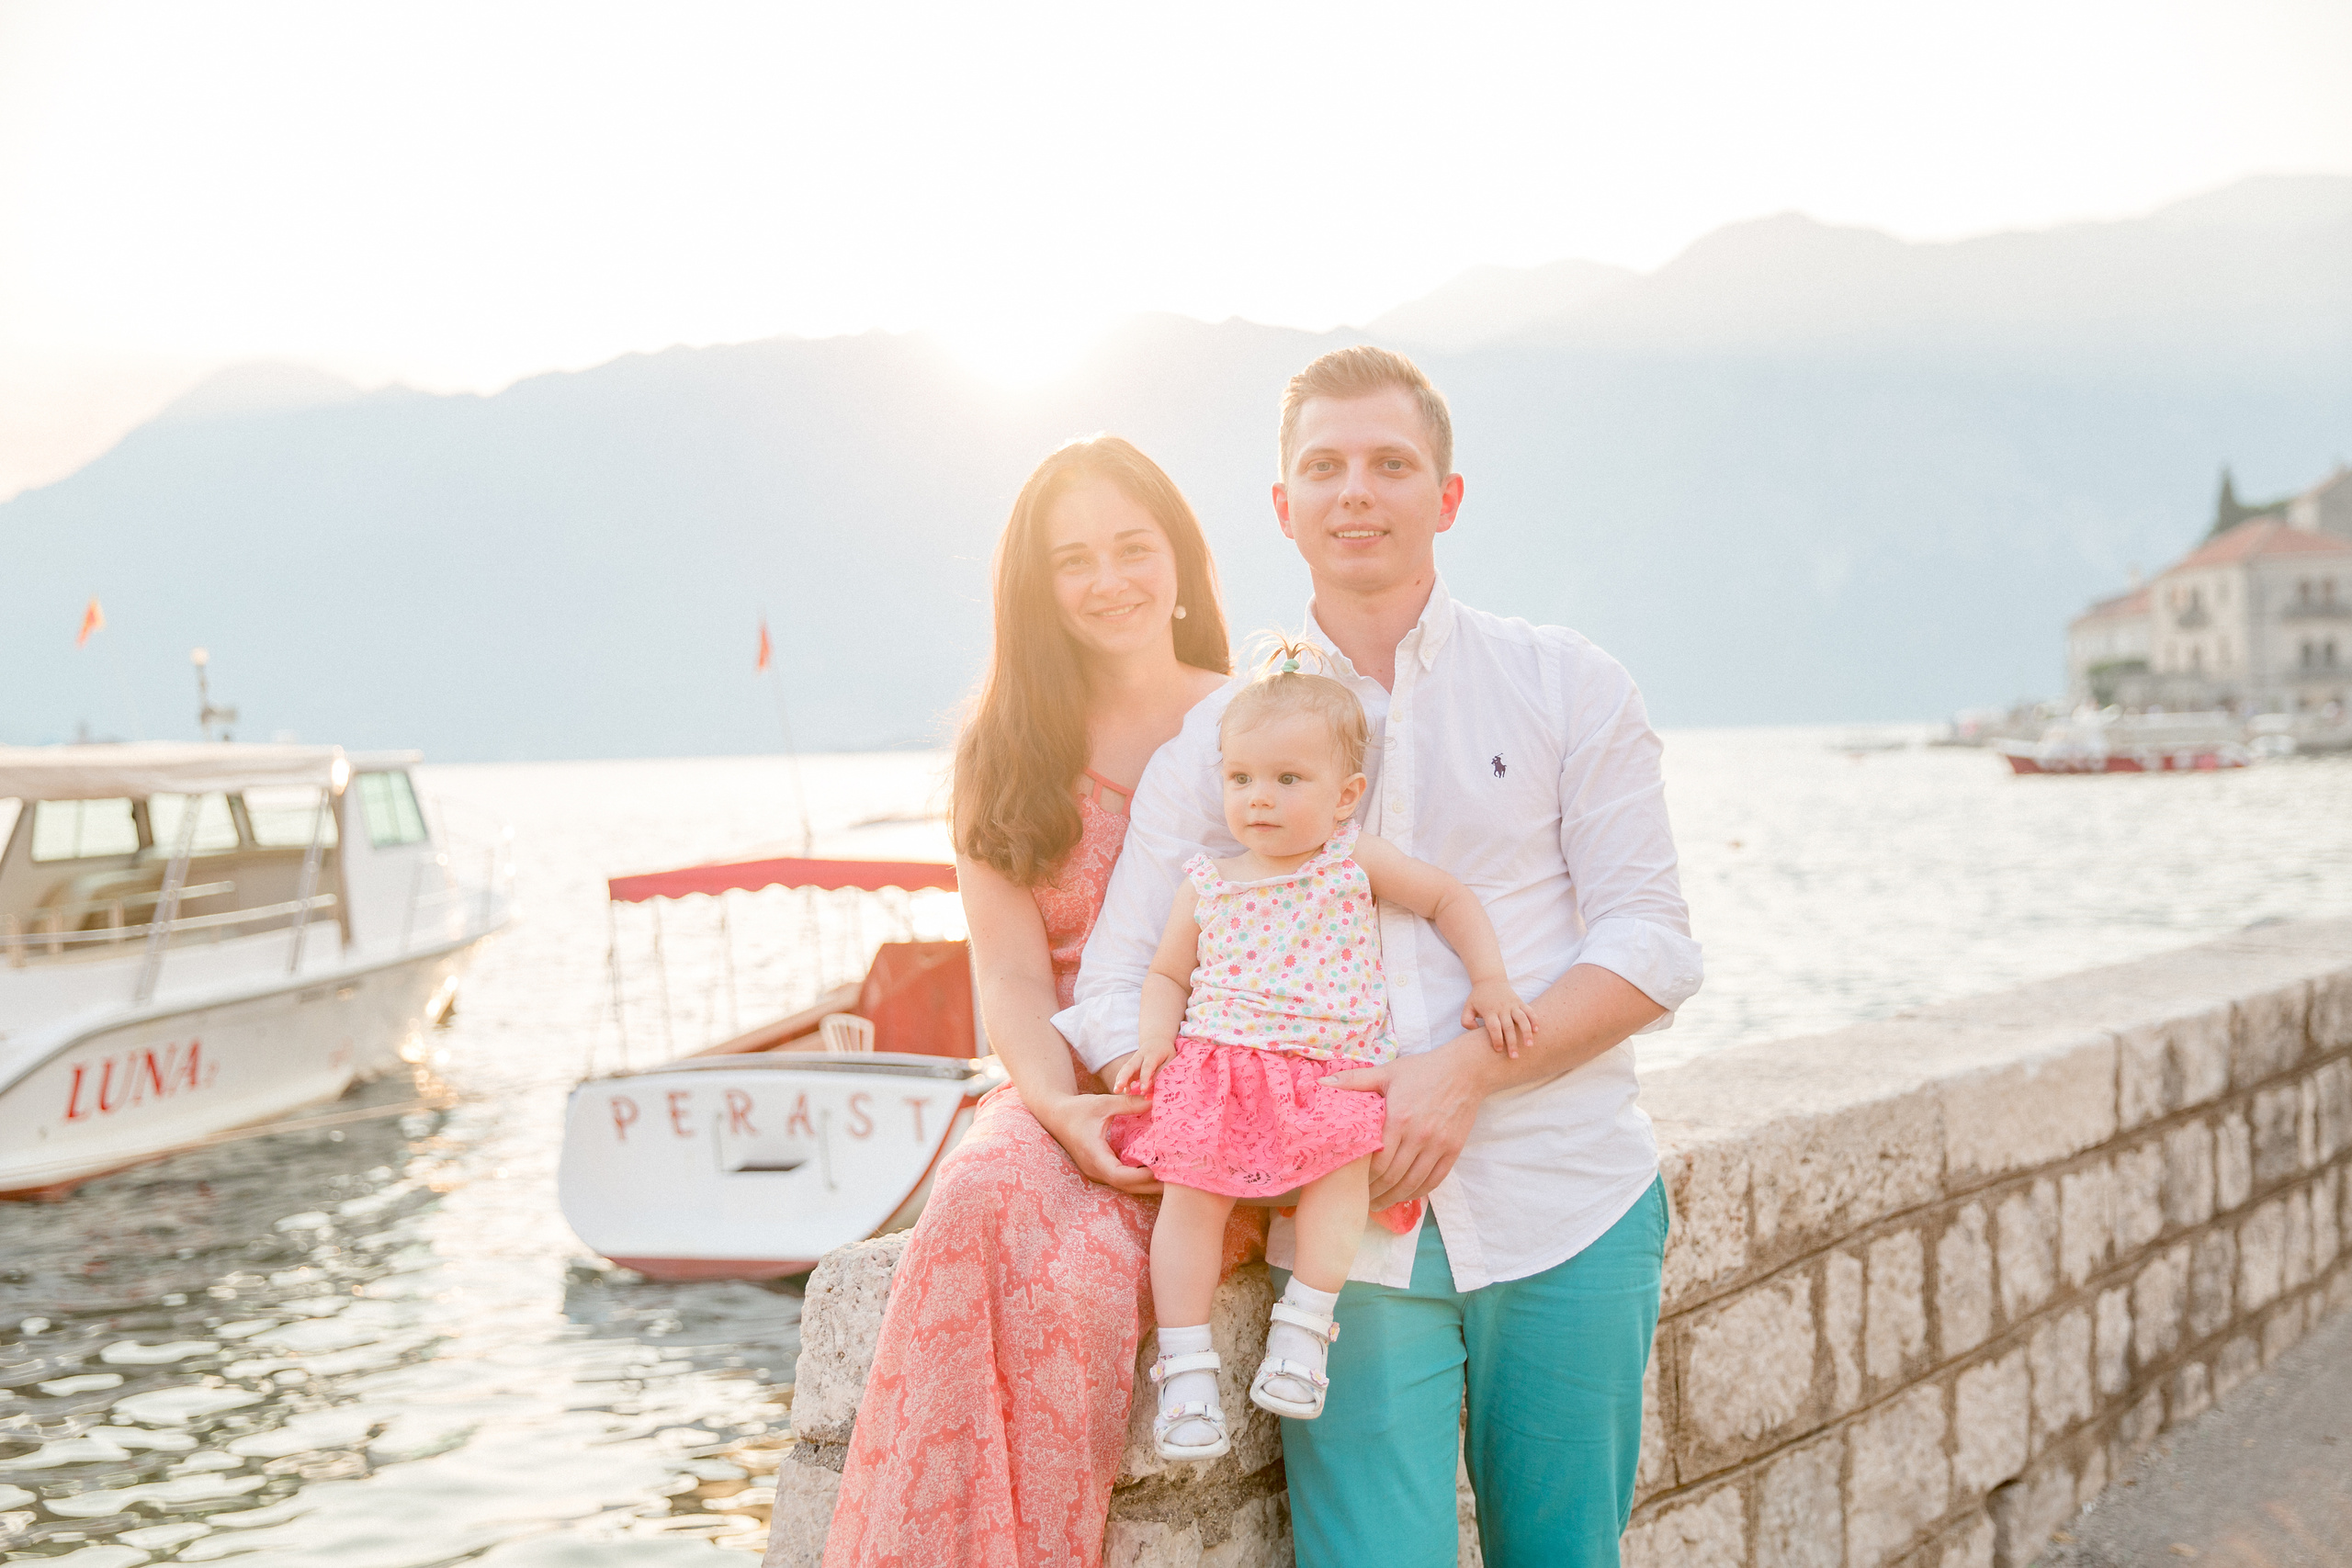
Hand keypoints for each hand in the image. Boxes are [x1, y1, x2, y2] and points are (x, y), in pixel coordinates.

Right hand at [1032, 1089, 1161, 1195]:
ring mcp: (1097, 1171)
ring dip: (1147, 1183)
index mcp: (1094, 1155)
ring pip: (1125, 1185)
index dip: (1141, 1176)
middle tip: (1178, 1178)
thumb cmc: (1077, 1109)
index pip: (1119, 1175)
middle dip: (1151, 1184)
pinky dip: (1138, 1177)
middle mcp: (1096, 1169)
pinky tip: (1156, 1169)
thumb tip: (1155, 1099)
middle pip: (1127, 1185)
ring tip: (1172, 1176)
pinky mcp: (1100, 1169)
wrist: (1055, 1116)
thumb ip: (1129, 1103)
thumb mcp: (1103, 1103)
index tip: (1161, 1169)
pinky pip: (1121, 1178)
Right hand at [1121, 1037, 1176, 1093]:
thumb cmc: (1166, 1052)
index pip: (1147, 1067)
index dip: (1145, 1078)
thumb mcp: (1170, 1059)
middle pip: (1130, 1066)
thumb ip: (1162, 1070)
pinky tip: (1121, 1090)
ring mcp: (1133, 1061)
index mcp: (1152, 1055)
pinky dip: (1121, 1081)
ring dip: (1119, 1080)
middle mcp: (1140, 1056)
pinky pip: (1124, 1073)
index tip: (1143, 1090)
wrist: (1156, 1041)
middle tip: (1119, 1087)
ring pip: (1124, 1069)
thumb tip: (1153, 1084)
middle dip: (1124, 1077)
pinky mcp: (1130, 1066)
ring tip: (1116, 1091)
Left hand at [1321, 1035, 1495, 1209]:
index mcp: (1399, 1118)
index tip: (1351, 1183)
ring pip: (1413, 1183)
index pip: (1377, 1159)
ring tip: (1378, 1204)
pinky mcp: (1453, 1150)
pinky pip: (1434, 1180)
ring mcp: (1438, 1145)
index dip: (1363, 1176)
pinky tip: (1405, 1195)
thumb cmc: (1422, 1071)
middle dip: (1374, 1191)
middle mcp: (1419, 1135)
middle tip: (1361, 1199)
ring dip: (1394, 1197)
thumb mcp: (1387, 1072)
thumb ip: (1355, 1080)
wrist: (1465, 1071)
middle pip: (1393, 1176)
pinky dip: (1418, 1193)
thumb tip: (1322, 1081)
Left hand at [1462, 980, 1536, 1057]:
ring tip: (1529, 1045)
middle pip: (1508, 1027)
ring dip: (1526, 1032)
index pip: (1493, 1027)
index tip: (1498, 1050)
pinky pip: (1529, 1011)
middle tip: (1514, 1057)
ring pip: (1522, 1019)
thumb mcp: (1467, 1007)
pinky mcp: (1520, 1002)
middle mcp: (1502, 1008)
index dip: (1496, 1039)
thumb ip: (1466, 1021)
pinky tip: (1537, 1031)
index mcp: (1489, 1011)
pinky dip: (1534, 1020)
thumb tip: (1474, 1031)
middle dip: (1512, 1042)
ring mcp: (1512, 1005)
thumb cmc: (1478, 997)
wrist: (1489, 979)